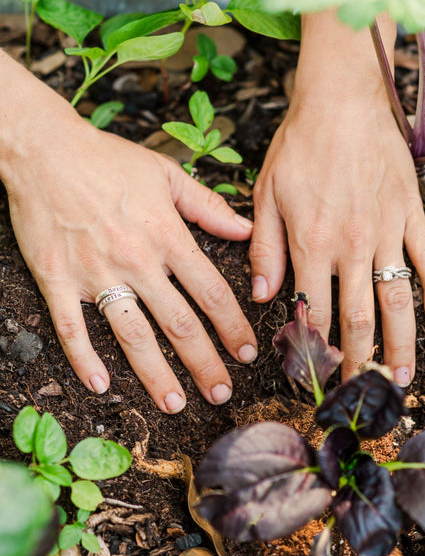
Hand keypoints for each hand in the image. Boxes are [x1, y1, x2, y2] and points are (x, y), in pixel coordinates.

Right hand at [1, 53, 256, 412]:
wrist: (45, 150)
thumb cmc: (107, 158)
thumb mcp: (166, 173)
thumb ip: (208, 206)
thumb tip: (246, 229)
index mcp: (167, 235)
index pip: (211, 291)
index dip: (233, 325)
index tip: (248, 352)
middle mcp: (136, 260)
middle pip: (178, 322)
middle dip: (204, 362)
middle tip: (222, 393)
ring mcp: (95, 273)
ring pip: (132, 335)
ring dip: (156, 374)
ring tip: (175, 404)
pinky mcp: (57, 279)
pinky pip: (71, 328)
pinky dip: (84, 359)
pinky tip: (100, 386)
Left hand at [249, 12, 424, 384]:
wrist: (341, 100)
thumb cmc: (300, 145)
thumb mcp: (267, 194)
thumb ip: (266, 249)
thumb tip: (262, 296)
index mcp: (311, 243)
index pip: (316, 309)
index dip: (317, 348)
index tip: (318, 376)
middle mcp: (351, 245)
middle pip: (360, 316)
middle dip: (360, 360)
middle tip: (362, 392)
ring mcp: (386, 231)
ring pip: (397, 298)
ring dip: (400, 341)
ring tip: (401, 376)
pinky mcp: (410, 214)